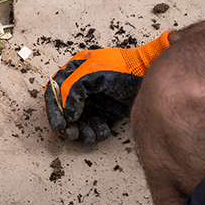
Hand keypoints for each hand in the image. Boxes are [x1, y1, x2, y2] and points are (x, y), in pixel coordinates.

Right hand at [44, 30, 175, 141]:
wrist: (150, 74)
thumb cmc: (124, 68)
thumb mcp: (92, 73)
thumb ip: (72, 90)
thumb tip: (66, 113)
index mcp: (75, 70)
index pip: (55, 90)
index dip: (54, 109)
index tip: (59, 124)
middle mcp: (82, 85)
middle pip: (65, 108)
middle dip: (68, 124)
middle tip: (72, 134)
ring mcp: (95, 97)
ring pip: (80, 119)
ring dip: (82, 130)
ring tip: (89, 136)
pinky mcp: (107, 110)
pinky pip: (95, 124)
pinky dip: (96, 131)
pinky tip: (103, 132)